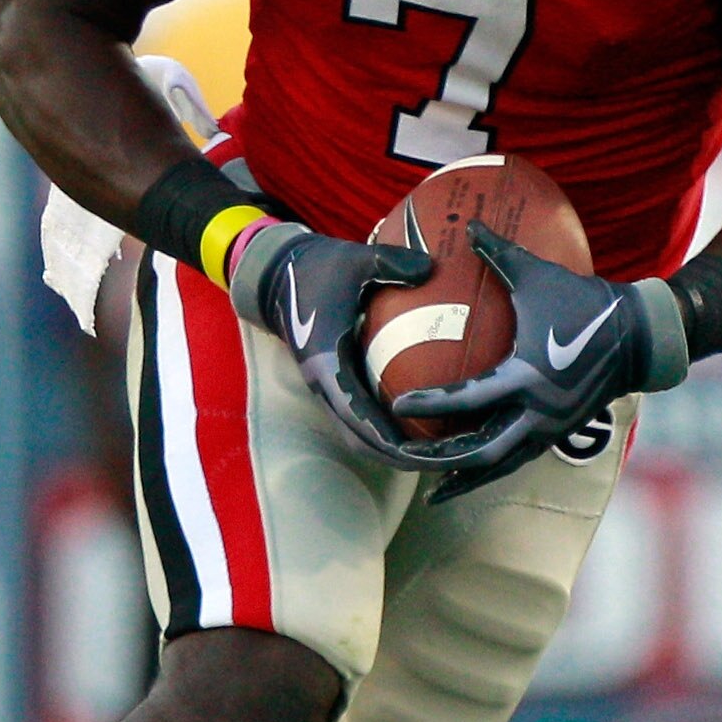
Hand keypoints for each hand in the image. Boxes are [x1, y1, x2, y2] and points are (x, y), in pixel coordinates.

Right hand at [230, 222, 457, 467]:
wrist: (278, 274)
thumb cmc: (317, 267)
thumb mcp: (354, 260)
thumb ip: (390, 263)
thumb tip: (431, 268)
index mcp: (325, 364)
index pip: (357, 417)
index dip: (389, 440)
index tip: (422, 452)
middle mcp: (323, 385)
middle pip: (361, 440)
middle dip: (399, 458)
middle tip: (444, 462)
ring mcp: (326, 388)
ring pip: (359, 436)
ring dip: (393, 452)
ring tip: (437, 456)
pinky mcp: (333, 385)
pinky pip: (359, 420)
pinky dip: (386, 434)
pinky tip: (420, 431)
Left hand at [399, 225, 688, 500]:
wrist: (641, 336)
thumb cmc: (585, 301)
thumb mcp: (539, 276)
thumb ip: (500, 253)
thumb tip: (469, 225)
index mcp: (528, 378)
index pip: (469, 399)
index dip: (432, 404)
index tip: (398, 403)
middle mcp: (538, 413)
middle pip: (481, 453)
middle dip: (442, 461)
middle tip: (404, 460)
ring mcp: (550, 429)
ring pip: (500, 465)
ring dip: (465, 476)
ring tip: (430, 486)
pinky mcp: (559, 433)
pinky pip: (518, 458)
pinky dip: (491, 468)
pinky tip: (468, 473)